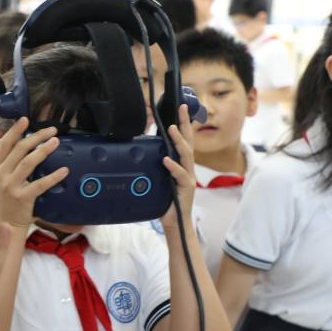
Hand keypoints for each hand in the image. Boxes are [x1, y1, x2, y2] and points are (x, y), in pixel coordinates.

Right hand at [0, 119, 68, 227]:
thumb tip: (18, 142)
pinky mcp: (22, 198)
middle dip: (36, 136)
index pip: (4, 144)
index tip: (25, 119)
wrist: (4, 224)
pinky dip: (53, 176)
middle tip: (52, 130)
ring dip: (43, 150)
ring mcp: (10, 186)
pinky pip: (40, 184)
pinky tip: (64, 170)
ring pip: (28, 163)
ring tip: (56, 142)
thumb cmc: (6, 199)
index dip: (15, 130)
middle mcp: (0, 174)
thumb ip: (5, 162)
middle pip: (19, 149)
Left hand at [160, 105, 196, 230]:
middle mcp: (188, 168)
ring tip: (171, 129)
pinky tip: (166, 159)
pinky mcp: (186, 188)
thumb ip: (155, 167)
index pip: (184, 140)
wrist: (175, 223)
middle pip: (189, 141)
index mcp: (182, 165)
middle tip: (181, 108)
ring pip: (187, 155)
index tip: (180, 107)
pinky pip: (180, 175)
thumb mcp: (159, 180)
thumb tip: (142, 153)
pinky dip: (173, 166)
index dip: (183, 123)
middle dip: (186, 124)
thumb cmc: (166, 201)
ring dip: (179, 141)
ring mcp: (189, 178)